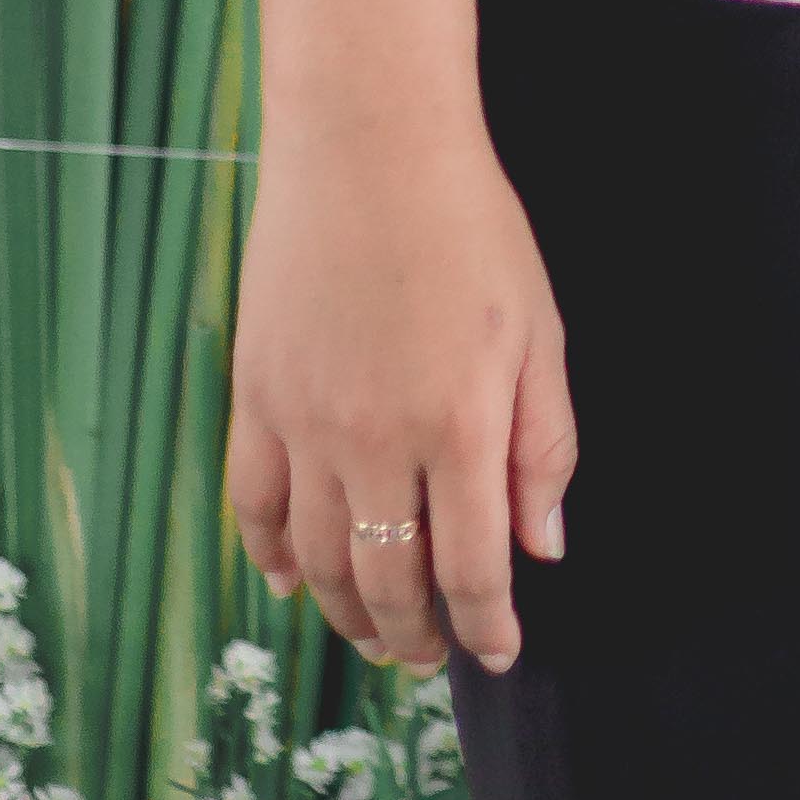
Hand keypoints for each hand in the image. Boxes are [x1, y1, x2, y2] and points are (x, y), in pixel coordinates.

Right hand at [227, 103, 575, 679]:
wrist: (371, 144)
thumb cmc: (471, 226)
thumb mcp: (540, 329)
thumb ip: (545, 444)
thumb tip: (544, 545)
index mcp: (463, 425)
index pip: (473, 568)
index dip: (487, 624)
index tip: (500, 651)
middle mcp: (379, 440)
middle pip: (391, 581)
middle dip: (418, 635)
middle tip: (433, 655)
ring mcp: (307, 424)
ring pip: (320, 561)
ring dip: (348, 613)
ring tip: (376, 633)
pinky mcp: (256, 398)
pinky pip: (255, 508)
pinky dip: (270, 558)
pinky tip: (291, 581)